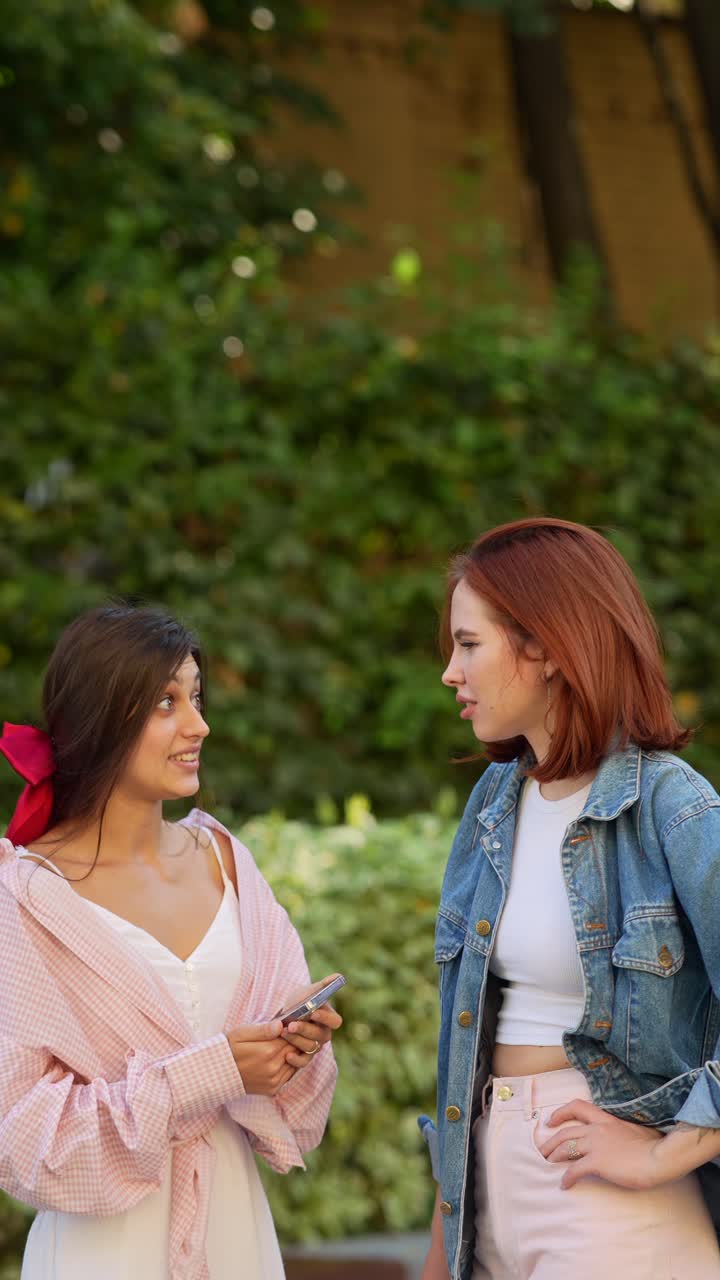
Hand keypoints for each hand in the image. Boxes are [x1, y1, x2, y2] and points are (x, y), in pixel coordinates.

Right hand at [226, 1020, 295, 1095]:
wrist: (218, 1074)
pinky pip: (289, 1075)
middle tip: (283, 1036)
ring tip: (279, 1047)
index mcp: (267, 1051)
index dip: (290, 1030)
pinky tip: (278, 1059)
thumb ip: (263, 1029)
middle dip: (291, 1041)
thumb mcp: (242, 1033)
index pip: (290, 1037)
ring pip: (294, 1062)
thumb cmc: (230, 1049)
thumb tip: (281, 1025)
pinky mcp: (272, 1089)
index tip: (285, 1026)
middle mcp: (273, 1068)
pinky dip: (288, 1066)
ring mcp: (274, 1080)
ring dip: (291, 1054)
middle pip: (294, 1050)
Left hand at [278, 974, 343, 1070]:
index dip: (325, 1018)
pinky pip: (303, 1062)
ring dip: (296, 1040)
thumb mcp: (308, 992)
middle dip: (305, 1029)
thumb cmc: (299, 1002)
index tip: (313, 1012)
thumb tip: (338, 976)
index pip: (335, 1021)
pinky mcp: (304, 1057)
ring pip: (311, 1047)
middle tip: (291, 1024)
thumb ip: (323, 985)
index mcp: (329, 1018)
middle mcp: (324, 1034)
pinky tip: (287, 1055)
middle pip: (321, 1036)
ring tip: (283, 1032)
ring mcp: (316, 1046)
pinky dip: (296, 1060)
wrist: (283, 1016)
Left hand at [539, 1097, 664, 1189]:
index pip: (578, 1107)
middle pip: (566, 1131)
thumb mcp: (637, 1131)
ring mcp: (596, 1145)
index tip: (551, 1120)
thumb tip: (626, 1138)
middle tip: (543, 1150)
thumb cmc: (654, 1146)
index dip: (561, 1112)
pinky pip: (574, 1169)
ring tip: (548, 1164)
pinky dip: (566, 1178)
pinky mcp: (597, 1162)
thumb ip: (624, 1132)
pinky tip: (564, 1185)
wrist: (659, 1157)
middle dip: (551, 1141)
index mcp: (606, 1119)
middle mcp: (597, 1129)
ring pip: (566, 1147)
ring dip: (554, 1156)